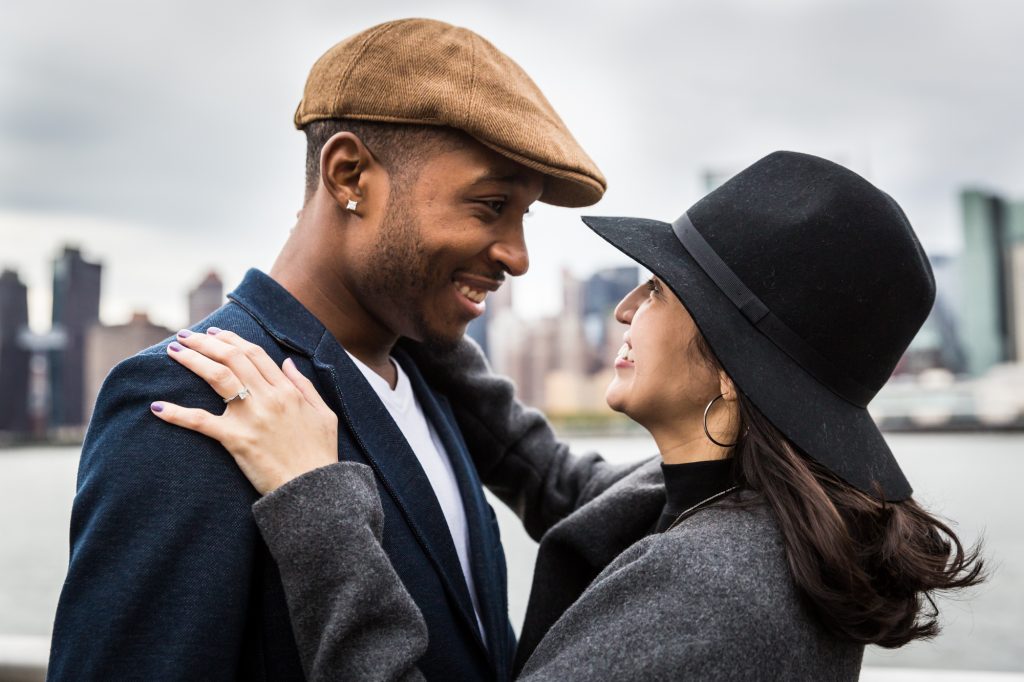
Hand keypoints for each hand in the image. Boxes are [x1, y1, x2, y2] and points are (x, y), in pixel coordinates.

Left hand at [150, 328, 338, 494]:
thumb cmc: (320, 454)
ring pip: (217, 377)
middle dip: (206, 342)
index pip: (254, 354)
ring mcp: (251, 417)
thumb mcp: (324, 413)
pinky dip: (176, 413)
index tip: (215, 333)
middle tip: (185, 336)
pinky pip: (201, 422)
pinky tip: (157, 407)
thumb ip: (304, 385)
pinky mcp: (236, 439)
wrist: (313, 487)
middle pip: (232, 358)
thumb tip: (287, 362)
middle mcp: (268, 397)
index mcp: (287, 390)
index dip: (231, 340)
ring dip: (192, 360)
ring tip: (173, 351)